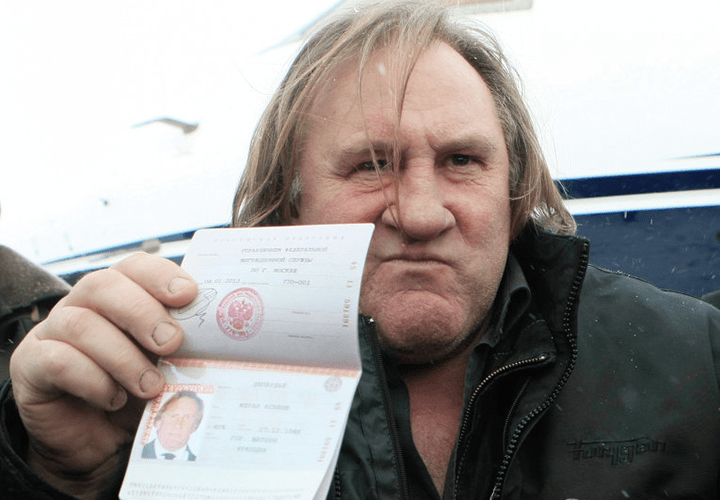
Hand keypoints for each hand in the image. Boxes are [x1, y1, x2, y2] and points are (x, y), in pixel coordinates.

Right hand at [9, 253, 196, 497]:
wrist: (98, 443)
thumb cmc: (137, 392)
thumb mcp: (166, 363)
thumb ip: (183, 343)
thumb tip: (222, 334)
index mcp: (118, 295)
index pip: (134, 267)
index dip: (160, 275)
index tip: (189, 294)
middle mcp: (81, 305)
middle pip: (103, 285)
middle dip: (143, 313)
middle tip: (172, 343)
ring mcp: (51, 332)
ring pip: (80, 324)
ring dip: (122, 356)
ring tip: (150, 386)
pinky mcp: (31, 365)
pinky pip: (57, 361)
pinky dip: (92, 380)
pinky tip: (113, 398)